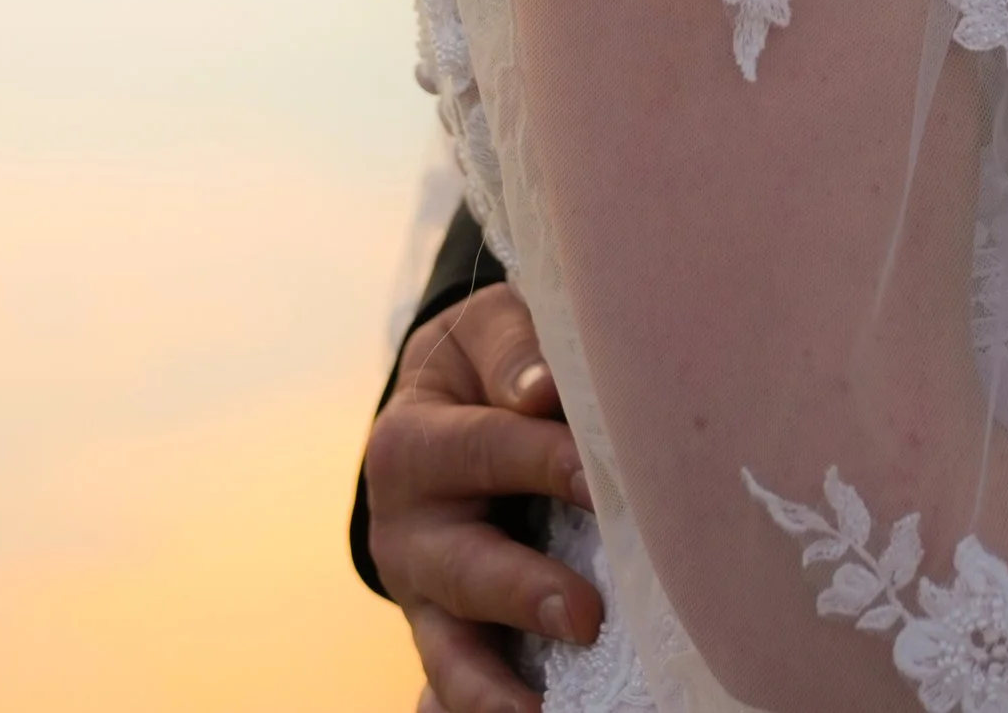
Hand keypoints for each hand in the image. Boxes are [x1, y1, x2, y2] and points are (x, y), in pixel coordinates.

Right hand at [363, 284, 600, 712]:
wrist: (438, 409)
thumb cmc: (484, 366)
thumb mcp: (488, 333)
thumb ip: (516, 351)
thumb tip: (542, 391)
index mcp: (412, 441)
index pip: (486, 449)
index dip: (546, 462)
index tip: (602, 482)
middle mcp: (404, 527)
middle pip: (464, 565)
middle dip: (523, 593)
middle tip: (586, 615)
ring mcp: (419, 593)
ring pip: (449, 647)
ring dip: (494, 685)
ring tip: (539, 712)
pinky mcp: (439, 635)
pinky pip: (450, 682)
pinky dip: (472, 707)